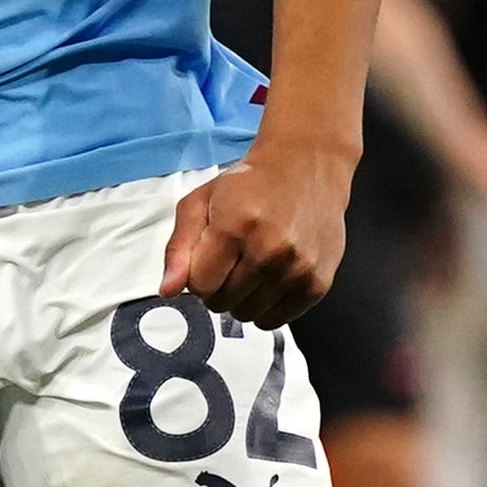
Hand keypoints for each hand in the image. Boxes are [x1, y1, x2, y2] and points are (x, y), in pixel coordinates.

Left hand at [162, 138, 352, 325]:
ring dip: (242, 298)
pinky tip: (271, 279)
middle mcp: (269, 250)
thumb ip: (178, 247)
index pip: (200, 286)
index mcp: (235, 227)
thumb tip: (168, 290)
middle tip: (232, 258)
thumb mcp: (200, 202)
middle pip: (222, 303)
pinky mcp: (318, 282)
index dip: (198, 275)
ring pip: (248, 315)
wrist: (306, 165)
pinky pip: (277, 320)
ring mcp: (297, 269)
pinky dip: (267, 307)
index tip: (210, 257)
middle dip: (218, 286)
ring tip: (252, 266)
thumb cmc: (250, 183)